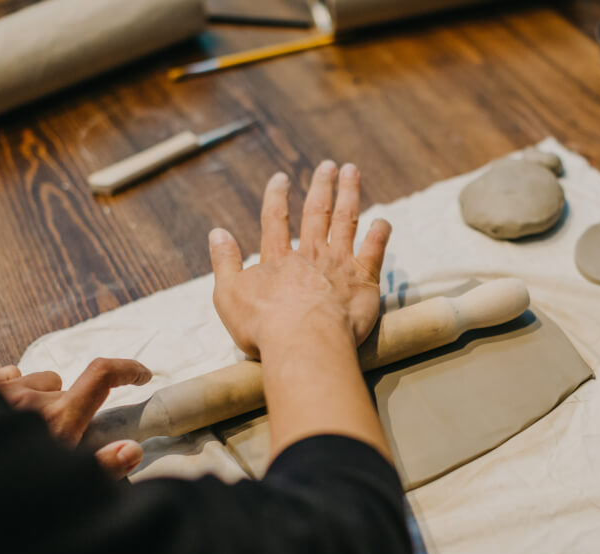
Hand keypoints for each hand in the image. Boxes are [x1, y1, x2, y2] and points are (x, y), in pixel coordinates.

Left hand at [0, 359, 151, 478]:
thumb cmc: (19, 492)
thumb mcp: (63, 489)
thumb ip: (100, 469)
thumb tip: (131, 450)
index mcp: (60, 417)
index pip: (102, 373)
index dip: (128, 369)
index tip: (141, 376)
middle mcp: (31, 397)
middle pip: (63, 381)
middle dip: (65, 401)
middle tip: (56, 433)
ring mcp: (2, 392)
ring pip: (31, 378)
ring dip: (34, 396)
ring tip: (26, 426)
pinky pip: (4, 376)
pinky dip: (9, 389)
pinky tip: (6, 412)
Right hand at [209, 161, 390, 358]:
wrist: (306, 343)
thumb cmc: (264, 327)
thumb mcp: (228, 296)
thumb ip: (223, 263)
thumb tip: (216, 233)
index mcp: (278, 259)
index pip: (275, 219)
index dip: (277, 196)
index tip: (281, 178)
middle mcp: (310, 254)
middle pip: (317, 211)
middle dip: (322, 186)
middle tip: (328, 165)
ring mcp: (339, 264)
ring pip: (346, 220)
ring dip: (350, 193)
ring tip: (351, 171)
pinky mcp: (364, 280)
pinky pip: (375, 250)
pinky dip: (380, 233)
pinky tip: (383, 221)